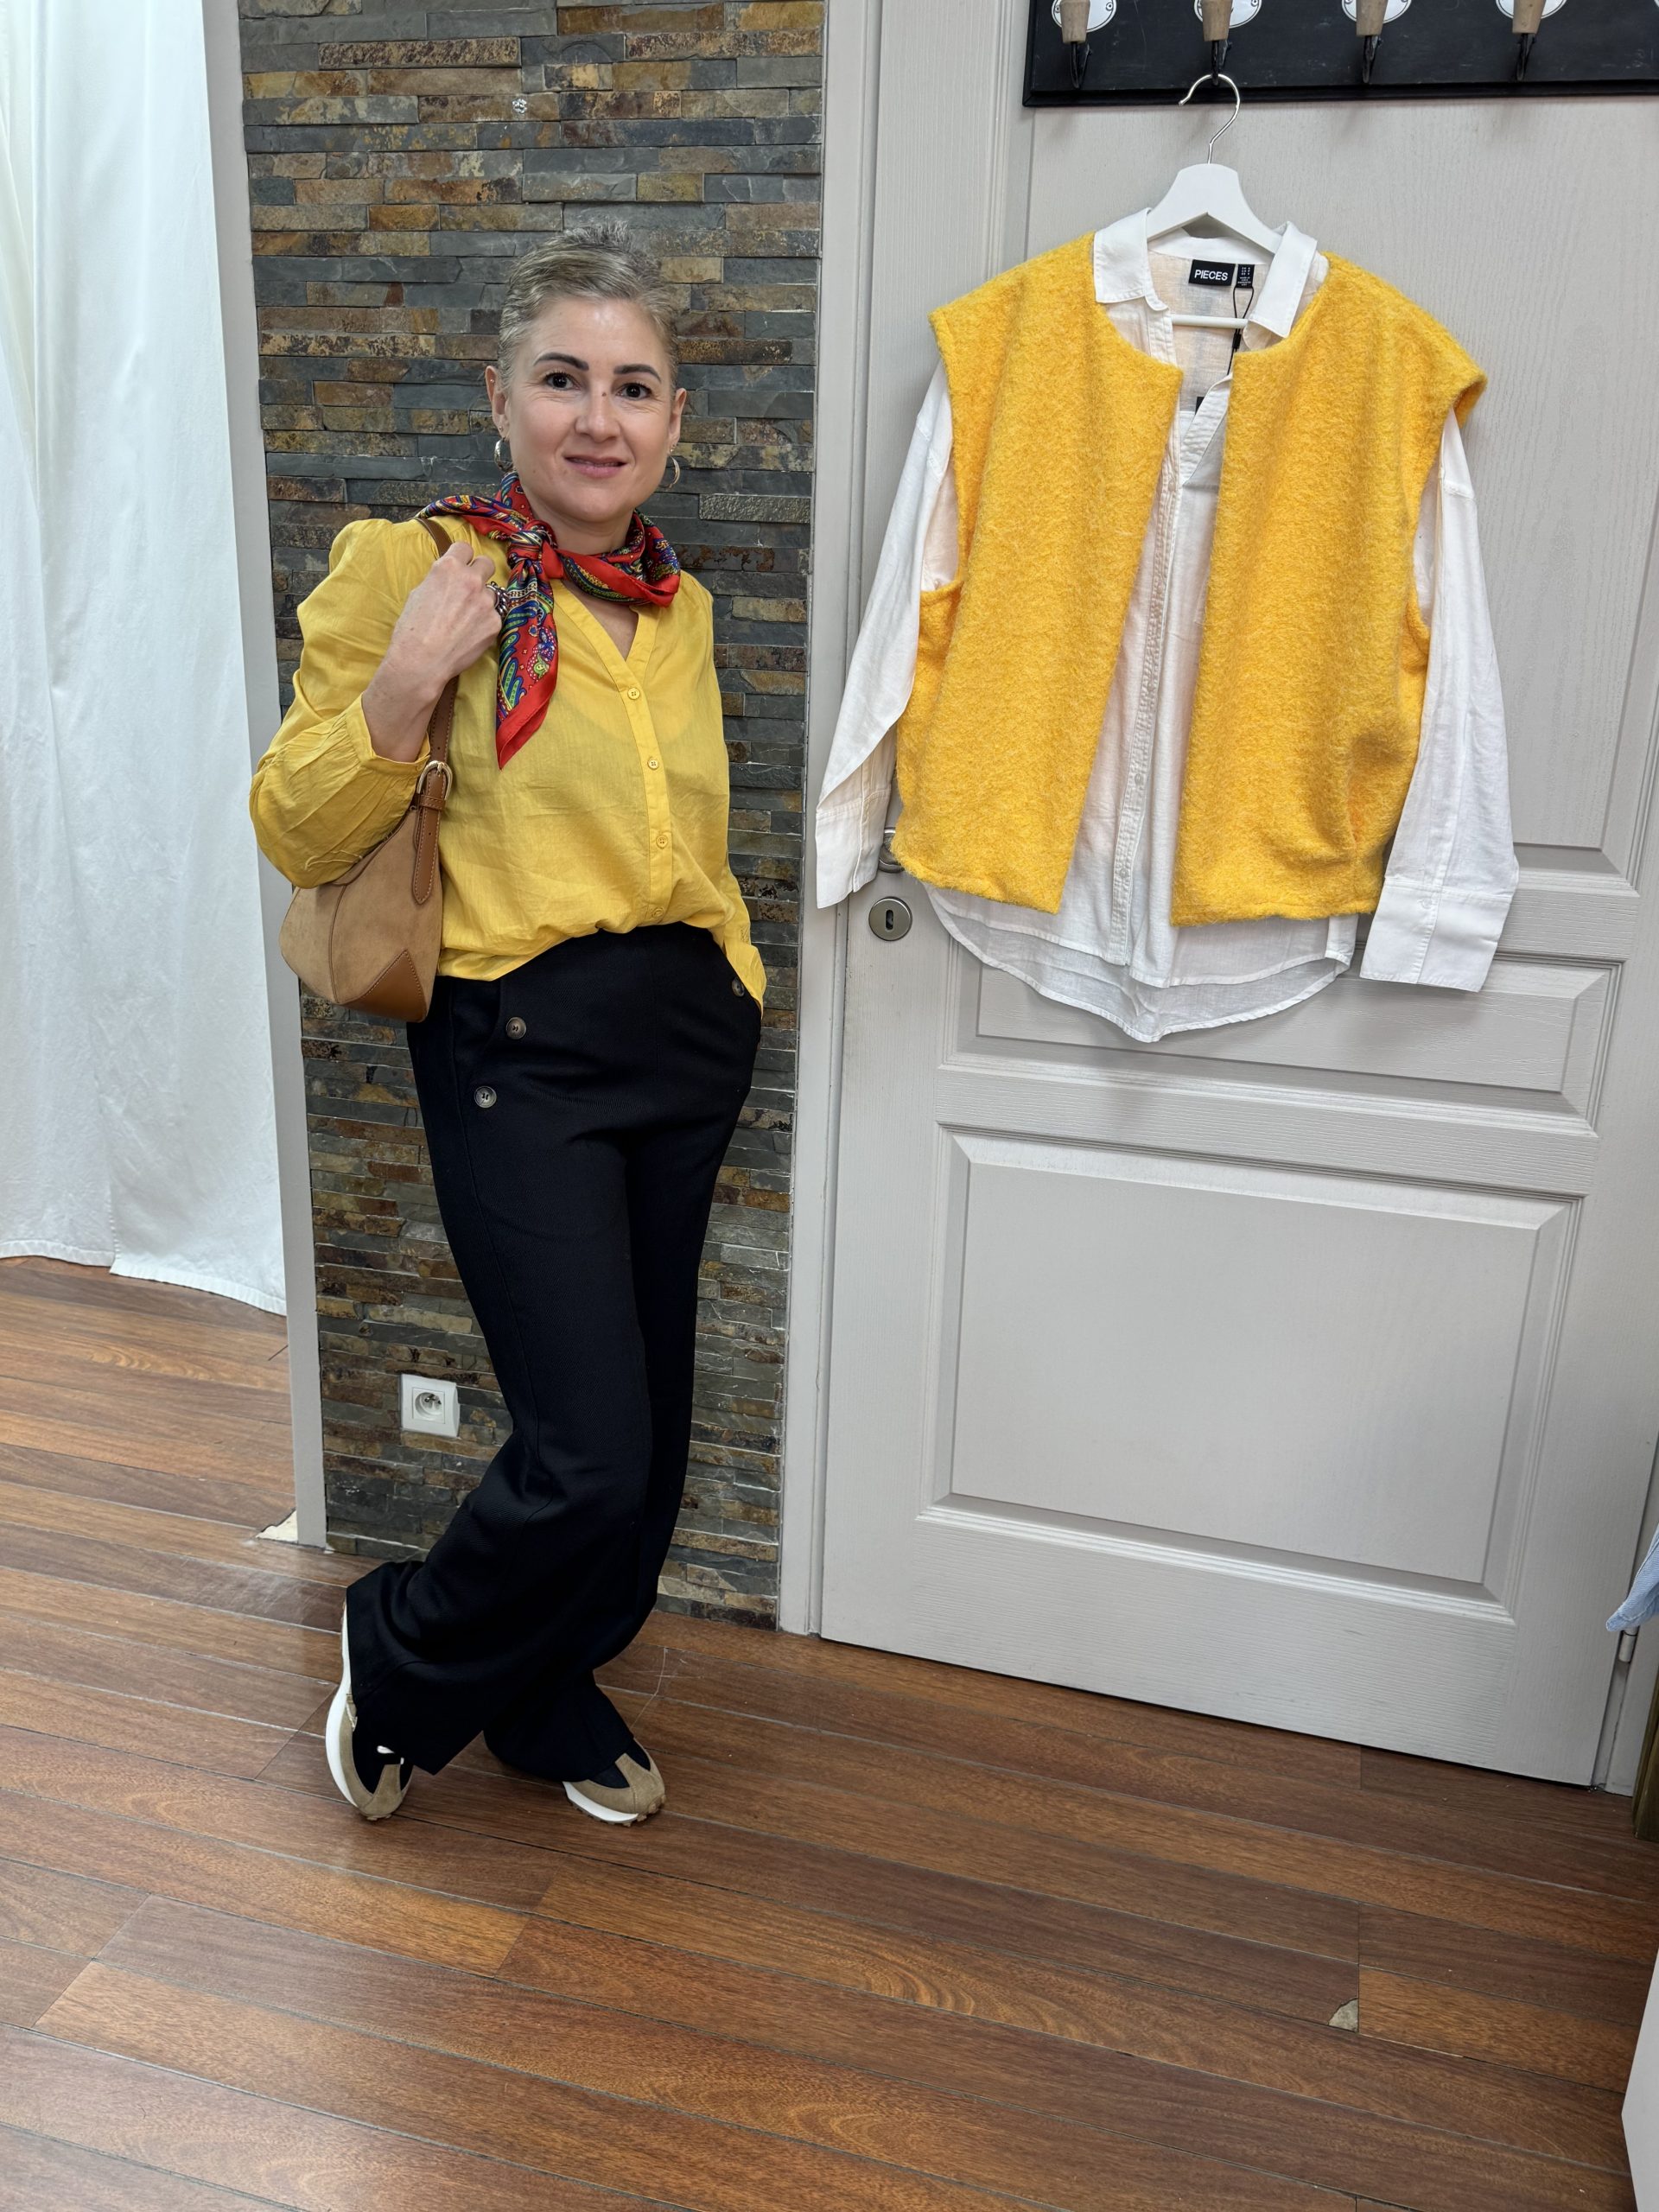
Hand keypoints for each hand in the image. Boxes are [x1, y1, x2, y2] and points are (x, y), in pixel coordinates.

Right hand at [387, 540, 501, 692]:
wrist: (422, 661)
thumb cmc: (412, 628)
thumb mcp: (419, 593)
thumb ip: (439, 580)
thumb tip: (449, 580)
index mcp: (449, 568)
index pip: (465, 547)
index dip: (462, 557)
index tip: (461, 566)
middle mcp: (471, 580)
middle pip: (487, 563)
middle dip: (479, 572)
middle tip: (470, 587)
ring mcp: (486, 602)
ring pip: (491, 593)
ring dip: (482, 601)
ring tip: (466, 619)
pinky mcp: (495, 623)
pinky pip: (493, 616)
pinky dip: (484, 623)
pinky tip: (470, 634)